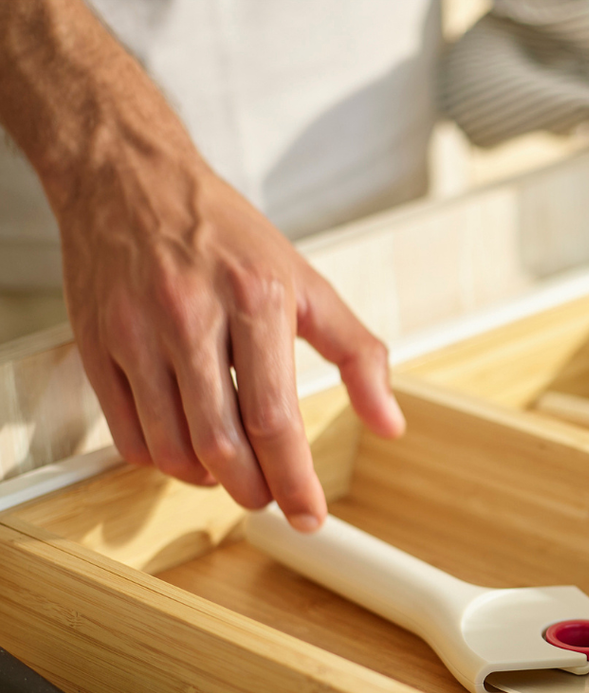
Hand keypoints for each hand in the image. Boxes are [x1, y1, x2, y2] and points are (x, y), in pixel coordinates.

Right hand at [0, 0, 403, 532]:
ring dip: (207, 479)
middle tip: (268, 497)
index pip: (276, 417)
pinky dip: (161, 461)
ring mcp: (135, 331)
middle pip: (221, 442)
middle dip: (252, 489)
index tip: (309, 515)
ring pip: (170, 448)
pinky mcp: (94, 343)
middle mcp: (191, 314)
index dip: (294, 480)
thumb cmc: (225, 235)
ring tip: (230, 470)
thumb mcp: (307, 282)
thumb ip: (357, 353)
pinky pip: (126, 435)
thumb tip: (390, 423)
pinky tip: (185, 448)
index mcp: (256, 298)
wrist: (130, 176)